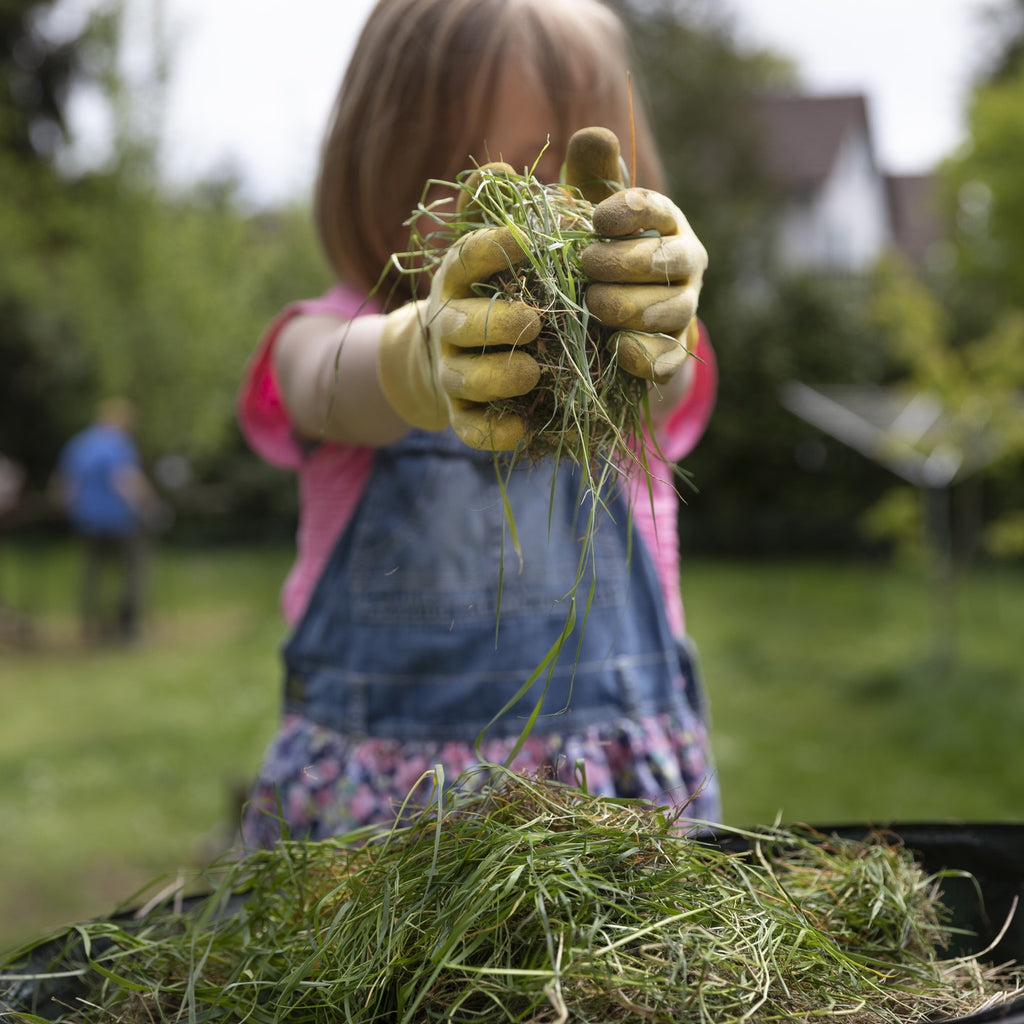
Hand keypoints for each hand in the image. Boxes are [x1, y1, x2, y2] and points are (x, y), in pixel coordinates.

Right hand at [378, 165, 541, 449]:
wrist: (453, 359)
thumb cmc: (497, 293)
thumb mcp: (504, 253)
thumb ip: (507, 210)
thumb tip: (500, 163)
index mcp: (458, 280)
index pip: (464, 258)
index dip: (489, 248)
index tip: (524, 237)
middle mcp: (448, 324)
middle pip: (460, 325)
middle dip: (495, 323)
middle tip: (535, 321)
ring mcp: (452, 372)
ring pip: (464, 378)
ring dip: (497, 376)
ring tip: (533, 370)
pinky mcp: (462, 415)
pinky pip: (470, 429)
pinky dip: (493, 433)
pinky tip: (522, 430)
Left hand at [564, 127, 706, 384]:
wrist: (606, 321)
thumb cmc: (597, 250)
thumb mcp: (588, 211)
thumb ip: (590, 174)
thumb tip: (593, 134)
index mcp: (665, 222)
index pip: (656, 209)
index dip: (629, 211)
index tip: (597, 218)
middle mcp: (684, 263)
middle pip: (665, 261)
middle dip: (624, 262)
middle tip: (586, 265)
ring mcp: (682, 309)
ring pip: (670, 309)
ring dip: (630, 306)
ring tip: (593, 304)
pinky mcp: (672, 352)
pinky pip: (667, 356)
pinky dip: (644, 354)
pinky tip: (617, 349)